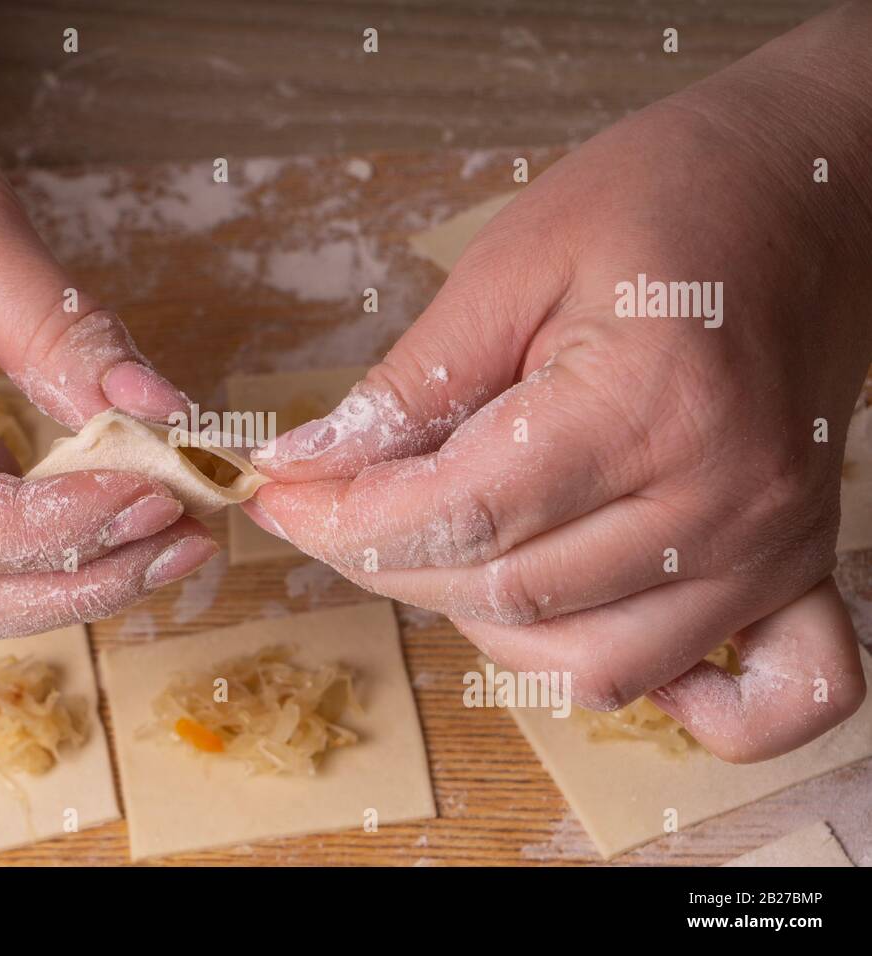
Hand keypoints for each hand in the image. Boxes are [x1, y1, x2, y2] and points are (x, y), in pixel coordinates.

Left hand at [245, 5, 871, 760]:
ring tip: (440, 541)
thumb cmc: (663, 199)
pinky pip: (751, 700)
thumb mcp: (510, 265)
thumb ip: (410, 385)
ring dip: (483, 618)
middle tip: (329, 510)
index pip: (461, 515)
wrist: (813, 185)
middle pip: (507, 592)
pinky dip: (661, 695)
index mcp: (649, 405)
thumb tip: (306, 465)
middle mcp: (722, 500)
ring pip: (589, 664)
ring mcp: (767, 548)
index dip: (345, 519)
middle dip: (385, 562)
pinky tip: (588, 627)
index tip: (279, 500)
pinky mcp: (794, 565)